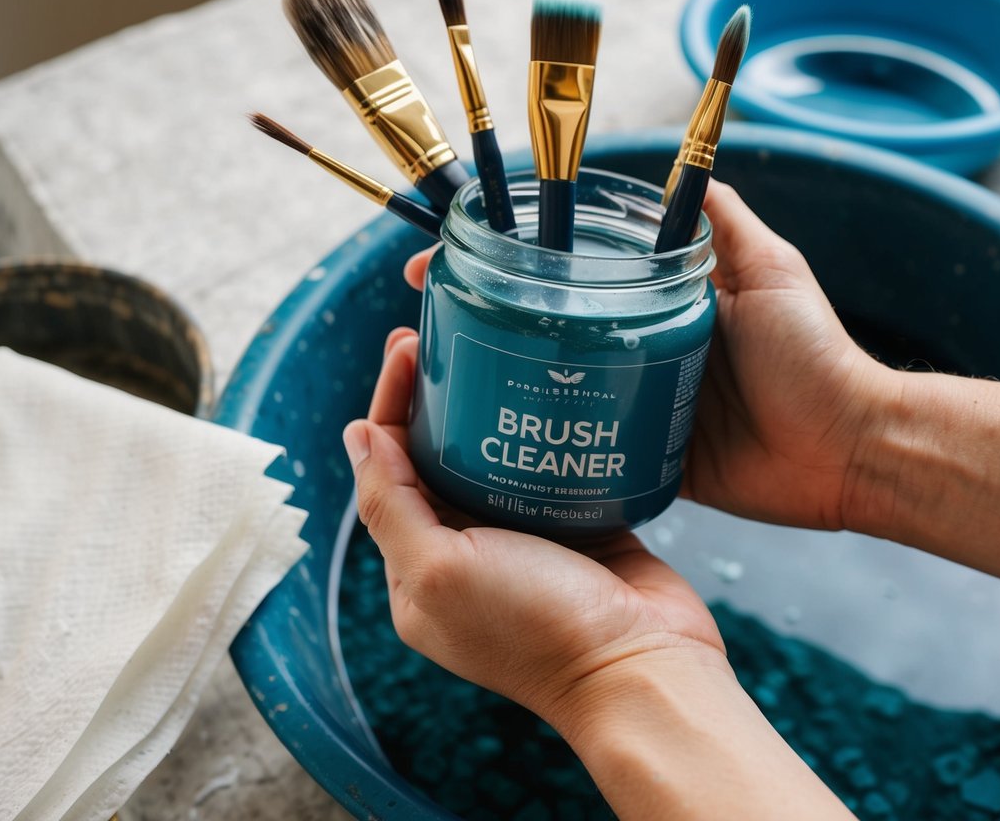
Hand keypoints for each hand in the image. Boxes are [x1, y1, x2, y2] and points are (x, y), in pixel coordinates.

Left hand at [344, 329, 854, 819]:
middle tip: (437, 335)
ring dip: (485, 403)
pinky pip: (548, 464)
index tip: (406, 350)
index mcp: (417, 568)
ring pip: (491, 454)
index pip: (387, 470)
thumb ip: (392, 506)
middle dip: (431, 395)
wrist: (643, 665)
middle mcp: (463, 552)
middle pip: (434, 455)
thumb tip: (356, 437)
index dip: (390, 406)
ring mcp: (521, 538)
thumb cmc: (538, 629)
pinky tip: (544, 384)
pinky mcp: (575, 525)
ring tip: (487, 345)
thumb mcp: (441, 572)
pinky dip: (541, 426)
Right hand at [401, 182, 896, 530]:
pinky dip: (542, 442)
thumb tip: (677, 168)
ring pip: (556, 387)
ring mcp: (639, 404)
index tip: (452, 255)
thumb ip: (727, 222)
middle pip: (551, 328)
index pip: (572, 273)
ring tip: (443, 375)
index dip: (514, 263)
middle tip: (426, 321)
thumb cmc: (815, 356)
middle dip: (488, 321)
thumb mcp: (773, 269)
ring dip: (502, 380)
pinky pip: (585, 447)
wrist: (848, 450)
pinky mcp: (646, 456)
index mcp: (660, 303)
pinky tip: (493, 439)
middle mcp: (640, 348)